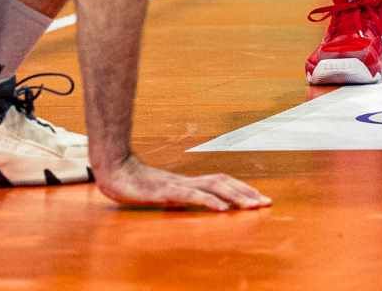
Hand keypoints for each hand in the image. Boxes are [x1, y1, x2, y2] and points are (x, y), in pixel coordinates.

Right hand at [98, 154, 270, 211]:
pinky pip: (192, 196)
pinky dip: (210, 202)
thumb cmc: (135, 183)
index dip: (241, 188)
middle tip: (267, 203)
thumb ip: (177, 197)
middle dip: (247, 193)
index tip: (259, 198)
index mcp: (188, 181)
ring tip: (252, 206)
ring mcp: (178, 185)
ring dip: (235, 197)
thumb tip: (193, 204)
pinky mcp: (167, 192)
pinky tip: (222, 210)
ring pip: (214, 188)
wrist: (114, 172)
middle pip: (224, 182)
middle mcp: (188, 180)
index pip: (222, 181)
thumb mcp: (162, 194)